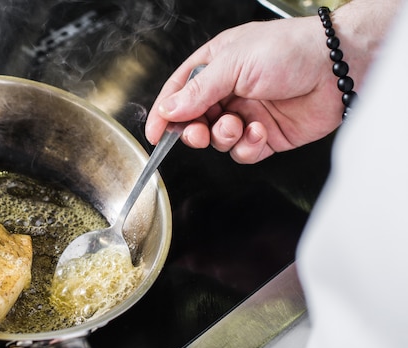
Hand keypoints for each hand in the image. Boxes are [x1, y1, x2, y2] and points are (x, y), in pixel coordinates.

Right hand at [145, 16, 343, 163]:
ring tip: (239, 124)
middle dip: (194, 131)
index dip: (164, 114)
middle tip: (199, 132)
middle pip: (194, 121)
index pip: (178, 93)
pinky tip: (259, 132)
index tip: (154, 133)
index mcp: (215, 66)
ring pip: (217, 140)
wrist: (338, 67)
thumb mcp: (234, 64)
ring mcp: (246, 114)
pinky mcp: (265, 135)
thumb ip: (197, 92)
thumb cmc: (289, 50)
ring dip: (224, 136)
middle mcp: (228, 91)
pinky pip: (243, 152)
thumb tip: (168, 110)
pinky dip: (247, 147)